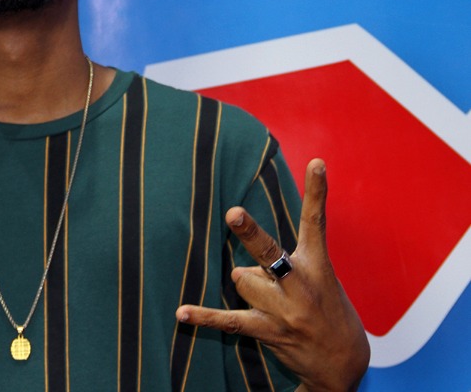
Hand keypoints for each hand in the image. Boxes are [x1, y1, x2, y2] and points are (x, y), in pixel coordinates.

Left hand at [176, 159, 369, 391]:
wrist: (345, 364)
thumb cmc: (328, 310)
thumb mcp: (321, 278)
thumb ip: (283, 262)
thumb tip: (238, 269)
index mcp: (317, 265)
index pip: (316, 221)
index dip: (317, 192)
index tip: (317, 163)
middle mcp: (301, 285)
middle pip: (268, 251)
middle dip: (249, 232)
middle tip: (232, 213)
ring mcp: (284, 310)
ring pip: (241, 280)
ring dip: (249, 287)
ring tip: (272, 302)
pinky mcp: (268, 332)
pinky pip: (228, 321)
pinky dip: (203, 317)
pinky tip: (181, 313)